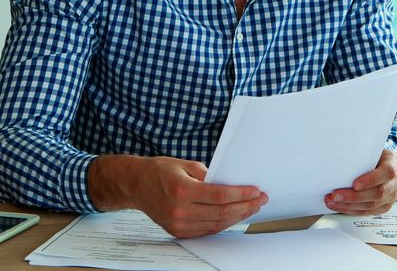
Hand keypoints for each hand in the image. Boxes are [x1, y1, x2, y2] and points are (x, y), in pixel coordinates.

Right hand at [89, 155, 267, 237]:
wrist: (136, 185)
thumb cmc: (160, 171)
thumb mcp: (186, 164)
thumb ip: (210, 175)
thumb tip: (232, 184)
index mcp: (181, 190)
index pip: (220, 195)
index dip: (241, 194)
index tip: (256, 191)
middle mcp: (179, 210)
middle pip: (221, 213)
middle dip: (245, 207)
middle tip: (261, 200)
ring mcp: (178, 224)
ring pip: (216, 224)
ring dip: (238, 217)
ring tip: (252, 207)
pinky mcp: (177, 231)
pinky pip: (206, 230)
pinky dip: (223, 224)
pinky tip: (235, 215)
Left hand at [325, 149, 396, 215]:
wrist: (383, 162)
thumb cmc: (375, 155)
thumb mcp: (371, 149)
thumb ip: (362, 154)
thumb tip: (339, 160)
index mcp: (395, 162)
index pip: (388, 172)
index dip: (371, 180)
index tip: (355, 184)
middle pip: (379, 193)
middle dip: (354, 196)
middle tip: (336, 195)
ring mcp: (393, 195)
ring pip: (372, 205)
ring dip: (349, 205)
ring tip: (332, 201)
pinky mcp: (385, 206)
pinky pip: (367, 212)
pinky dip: (350, 210)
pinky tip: (339, 206)